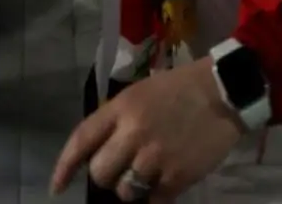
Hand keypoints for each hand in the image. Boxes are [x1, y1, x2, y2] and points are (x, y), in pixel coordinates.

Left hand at [52, 59, 245, 200]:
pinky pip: (154, 200)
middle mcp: (133, 133)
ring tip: (148, 174)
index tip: (57, 187)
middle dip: (107, 176)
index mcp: (122, 108)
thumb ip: (117, 120)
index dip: (65, 166)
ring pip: (124, 192)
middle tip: (122, 170)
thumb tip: (97, 153)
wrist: (224, 92)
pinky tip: (167, 180)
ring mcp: (155, 157)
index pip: (82, 140)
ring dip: (132, 188)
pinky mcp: (177, 176)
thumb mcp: (140, 93)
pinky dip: (156, 195)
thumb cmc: (179, 89)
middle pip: (100, 173)